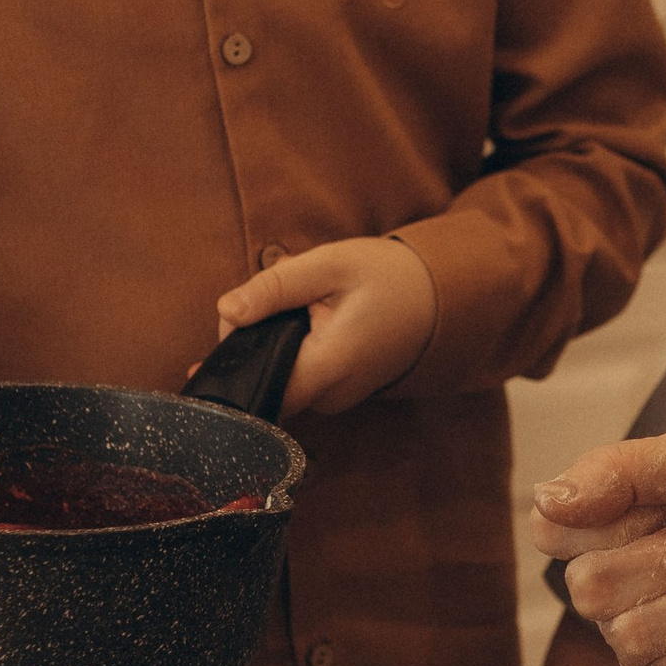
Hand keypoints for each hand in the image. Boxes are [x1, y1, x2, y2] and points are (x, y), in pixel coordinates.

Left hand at [214, 237, 436, 417]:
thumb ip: (276, 288)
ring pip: (278, 377)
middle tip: (281, 297)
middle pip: (262, 379)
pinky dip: (292, 349)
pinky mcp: (337, 395)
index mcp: (328, 366)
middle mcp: (330, 396)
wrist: (439, 298)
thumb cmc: (389, 277)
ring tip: (305, 307)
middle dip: (255, 338)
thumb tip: (226, 311)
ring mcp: (335, 400)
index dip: (235, 355)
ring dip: (275, 342)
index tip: (240, 319)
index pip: (256, 385)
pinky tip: (313, 322)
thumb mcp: (331, 265)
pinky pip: (297, 377)